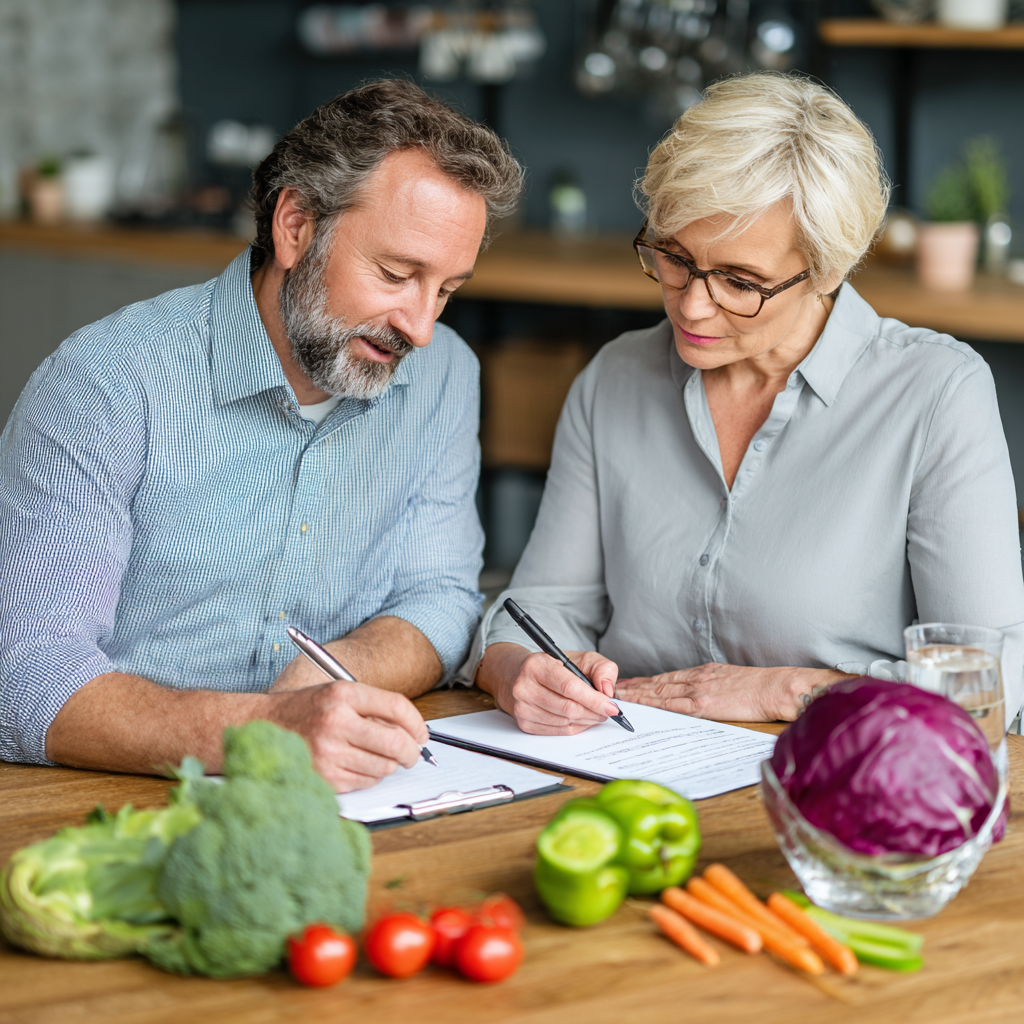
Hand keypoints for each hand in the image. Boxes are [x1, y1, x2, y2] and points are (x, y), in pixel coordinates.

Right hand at [265, 681, 428, 791]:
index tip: (421, 733)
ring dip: (388, 764)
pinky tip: (355, 764)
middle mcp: (336, 722)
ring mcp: (328, 753)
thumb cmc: (306, 710)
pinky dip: (369, 776)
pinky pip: (365, 782)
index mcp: (343, 695)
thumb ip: (374, 708)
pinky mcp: (323, 778)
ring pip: (384, 767)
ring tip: (375, 756)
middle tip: (412, 754)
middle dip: (412, 752)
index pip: (396, 707)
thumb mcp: (339, 694)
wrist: (260, 728)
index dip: (417, 723)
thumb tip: (412, 733)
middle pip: (396, 743)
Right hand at [476, 642, 619, 734]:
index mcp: (537, 666)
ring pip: (564, 722)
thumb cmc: (552, 666)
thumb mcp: (579, 658)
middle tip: (607, 711)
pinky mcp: (524, 723)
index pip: (569, 687)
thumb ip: (601, 668)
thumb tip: (608, 691)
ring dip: (586, 721)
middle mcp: (524, 687)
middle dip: (594, 712)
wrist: (516, 675)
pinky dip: (575, 727)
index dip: (594, 699)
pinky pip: (557, 731)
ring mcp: (522, 708)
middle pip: (568, 708)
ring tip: (595, 713)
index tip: (612, 707)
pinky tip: (581, 719)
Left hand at [614, 664, 847, 721]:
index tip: (628, 683)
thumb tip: (706, 698)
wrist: (778, 688)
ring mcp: (697, 689)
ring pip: (657, 690)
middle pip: (657, 682)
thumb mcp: (733, 682)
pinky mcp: (702, 703)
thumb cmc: (762, 688)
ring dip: (635, 693)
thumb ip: (716, 688)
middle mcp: (696, 678)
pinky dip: (649, 703)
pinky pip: (668, 704)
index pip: (668, 678)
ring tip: (615, 695)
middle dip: (633, 685)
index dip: (646, 681)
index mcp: (704, 673)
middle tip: (610, 687)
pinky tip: (636, 704)